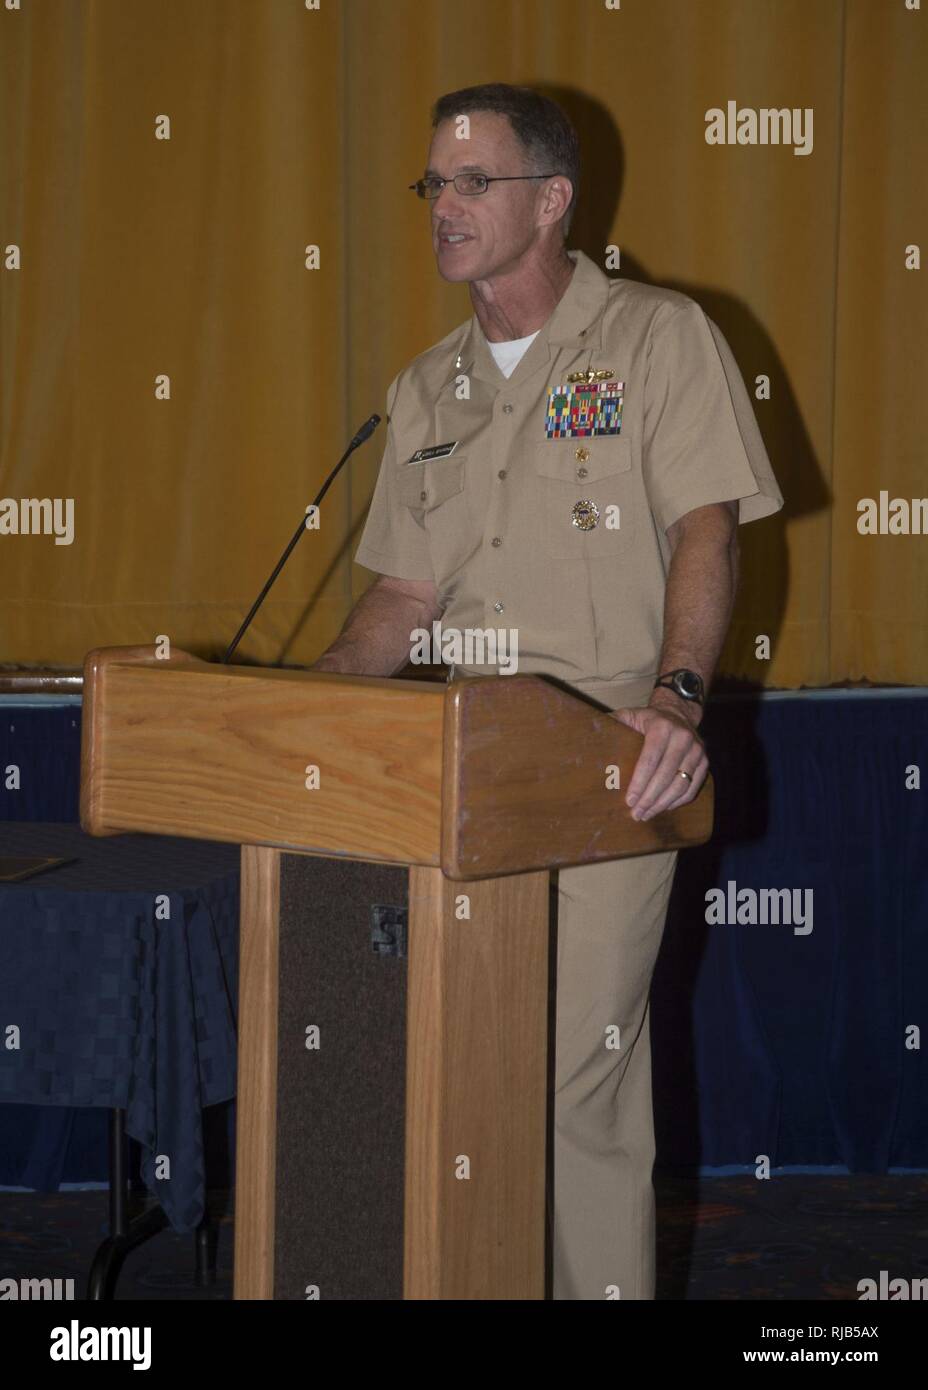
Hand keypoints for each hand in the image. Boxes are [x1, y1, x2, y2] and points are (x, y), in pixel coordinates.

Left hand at [610, 696, 708, 820]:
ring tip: (647, 815)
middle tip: (636, 814)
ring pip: (681, 785)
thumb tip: (586, 737)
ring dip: (663, 804)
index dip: (639, 783)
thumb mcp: (628, 715)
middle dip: (650, 799)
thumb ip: (612, 724)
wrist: (677, 712)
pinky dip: (678, 801)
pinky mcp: (705, 761)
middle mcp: (683, 737)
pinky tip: (664, 808)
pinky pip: (693, 787)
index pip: (649, 761)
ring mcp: (697, 750)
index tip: (629, 800)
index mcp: (661, 727)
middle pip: (666, 776)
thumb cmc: (646, 719)